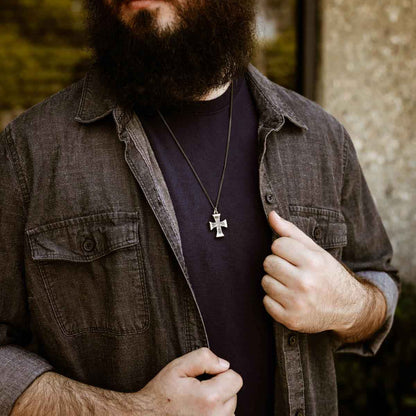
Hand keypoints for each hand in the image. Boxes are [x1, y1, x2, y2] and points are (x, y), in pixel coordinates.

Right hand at [137, 347, 242, 415]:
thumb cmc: (161, 394)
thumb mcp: (178, 367)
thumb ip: (204, 358)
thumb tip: (225, 365)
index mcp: (210, 399)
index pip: (236, 380)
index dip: (220, 373)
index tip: (204, 378)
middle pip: (234, 396)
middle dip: (219, 389)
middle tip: (196, 392)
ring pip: (229, 411)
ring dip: (218, 405)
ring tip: (196, 405)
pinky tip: (196, 414)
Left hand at [261, 210, 367, 333]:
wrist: (348, 307)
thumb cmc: (327, 273)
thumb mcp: (315, 250)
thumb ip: (291, 232)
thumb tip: (271, 214)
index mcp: (313, 262)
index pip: (277, 245)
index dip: (283, 249)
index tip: (293, 256)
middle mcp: (305, 282)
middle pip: (268, 263)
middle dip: (277, 264)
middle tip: (291, 271)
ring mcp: (298, 302)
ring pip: (265, 282)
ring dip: (274, 282)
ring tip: (290, 285)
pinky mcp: (291, 319)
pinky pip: (266, 302)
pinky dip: (274, 300)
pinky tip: (289, 298)